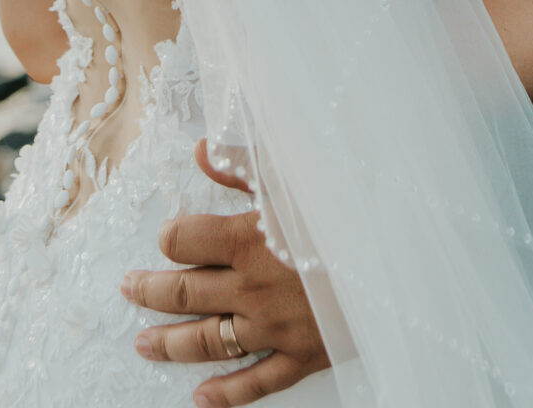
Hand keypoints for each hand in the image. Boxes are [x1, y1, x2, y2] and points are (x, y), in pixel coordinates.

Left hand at [124, 144, 328, 403]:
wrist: (405, 253)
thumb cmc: (351, 203)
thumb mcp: (297, 171)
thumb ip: (244, 162)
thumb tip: (201, 150)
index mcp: (248, 238)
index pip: (184, 240)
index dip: (170, 236)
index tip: (165, 235)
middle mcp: (252, 287)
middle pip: (184, 293)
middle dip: (150, 291)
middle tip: (128, 290)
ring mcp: (275, 328)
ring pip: (208, 340)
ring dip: (171, 343)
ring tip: (143, 343)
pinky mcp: (303, 356)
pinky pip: (256, 383)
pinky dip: (226, 394)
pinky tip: (201, 398)